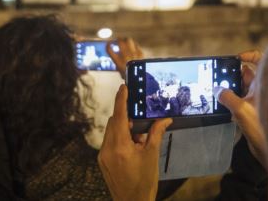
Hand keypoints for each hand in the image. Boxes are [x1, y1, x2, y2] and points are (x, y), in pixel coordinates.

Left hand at [98, 84, 170, 200]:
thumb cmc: (144, 181)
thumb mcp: (152, 155)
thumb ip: (156, 133)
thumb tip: (165, 119)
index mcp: (120, 146)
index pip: (118, 116)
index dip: (121, 100)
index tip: (123, 87)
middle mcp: (107, 149)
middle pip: (113, 122)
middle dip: (125, 117)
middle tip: (140, 122)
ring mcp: (103, 156)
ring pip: (110, 132)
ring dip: (122, 129)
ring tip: (138, 138)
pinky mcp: (102, 161)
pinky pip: (109, 142)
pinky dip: (119, 139)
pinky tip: (132, 147)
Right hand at [107, 37, 143, 77]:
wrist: (142, 77)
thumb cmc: (131, 77)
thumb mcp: (121, 72)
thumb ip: (117, 64)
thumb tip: (116, 57)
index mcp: (118, 62)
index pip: (110, 50)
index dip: (108, 45)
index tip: (108, 43)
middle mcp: (125, 56)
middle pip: (120, 42)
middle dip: (118, 39)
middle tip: (118, 39)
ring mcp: (133, 53)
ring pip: (129, 40)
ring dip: (126, 39)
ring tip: (125, 40)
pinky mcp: (141, 52)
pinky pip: (136, 44)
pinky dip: (134, 44)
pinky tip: (133, 46)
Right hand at [218, 50, 265, 164]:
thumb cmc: (265, 127)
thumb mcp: (241, 110)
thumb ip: (227, 97)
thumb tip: (217, 89)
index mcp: (265, 82)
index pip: (260, 60)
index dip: (249, 55)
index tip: (237, 58)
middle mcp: (262, 89)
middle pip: (247, 73)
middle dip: (233, 74)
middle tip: (221, 76)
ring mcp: (258, 100)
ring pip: (242, 87)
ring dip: (231, 88)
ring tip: (219, 90)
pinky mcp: (252, 111)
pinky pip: (240, 100)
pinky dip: (232, 100)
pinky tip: (223, 104)